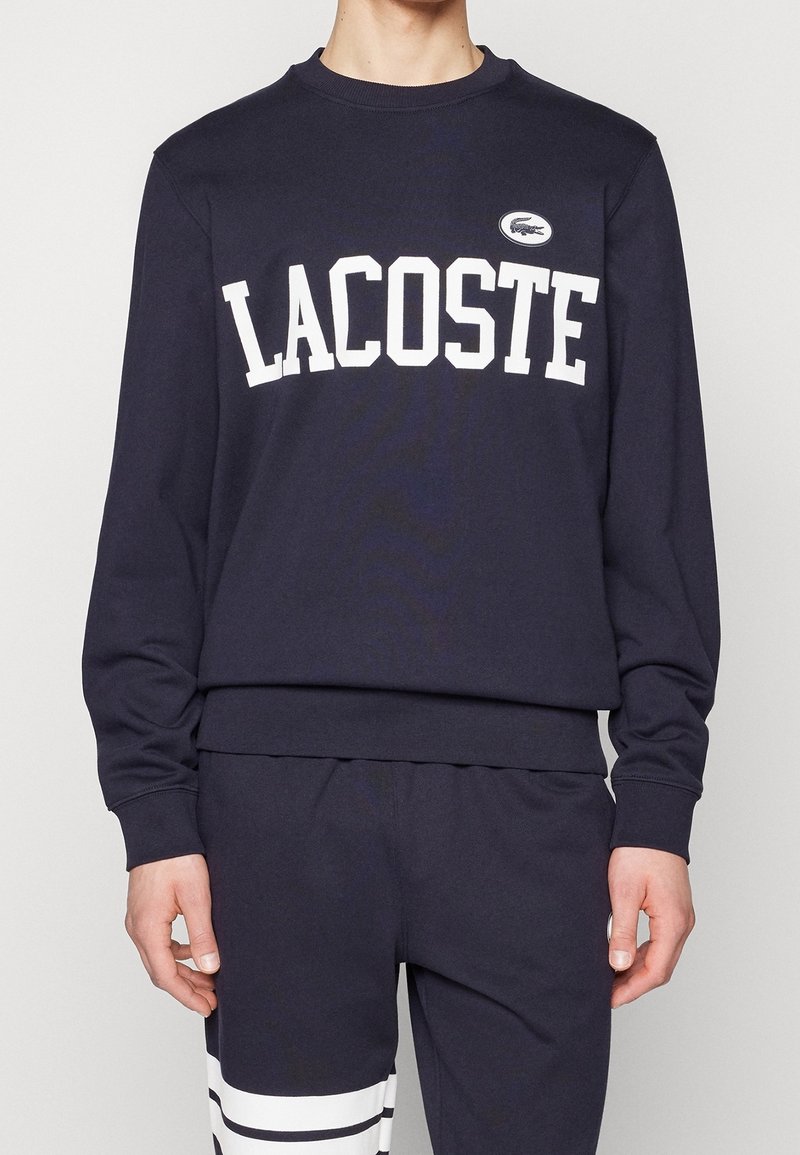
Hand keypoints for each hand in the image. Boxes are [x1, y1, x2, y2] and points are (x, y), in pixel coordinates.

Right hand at [124, 853, 219, 1015]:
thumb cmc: (176, 858)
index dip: (187, 996)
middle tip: (211, 1000)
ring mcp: (138, 920)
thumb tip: (210, 968)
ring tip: (208, 979)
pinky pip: (158, 943)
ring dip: (182, 972)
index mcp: (148, 929)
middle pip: (160, 971)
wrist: (159, 829)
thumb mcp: (197, 897)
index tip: (206, 1008)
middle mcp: (137, 929)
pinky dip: (177, 954)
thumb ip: (203, 935)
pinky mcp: (144, 911)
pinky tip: (194, 952)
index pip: (166, 976)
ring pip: (159, 958)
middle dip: (186, 989)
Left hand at [607, 846, 695, 1007]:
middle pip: (661, 969)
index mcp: (673, 923)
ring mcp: (681, 917)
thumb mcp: (623, 892)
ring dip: (638, 971)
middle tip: (607, 994)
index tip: (609, 999)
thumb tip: (618, 965)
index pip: (655, 972)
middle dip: (634, 985)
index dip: (631, 990)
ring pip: (662, 956)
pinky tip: (623, 956)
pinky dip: (643, 954)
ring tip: (611, 979)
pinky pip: (661, 942)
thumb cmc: (638, 852)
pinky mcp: (674, 909)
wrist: (653, 823)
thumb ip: (622, 931)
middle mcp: (683, 924)